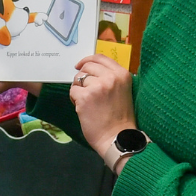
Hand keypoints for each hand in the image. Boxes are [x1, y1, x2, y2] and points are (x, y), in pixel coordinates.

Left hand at [67, 53, 136, 170]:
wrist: (118, 137)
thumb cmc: (120, 118)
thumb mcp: (122, 91)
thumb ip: (111, 78)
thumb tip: (90, 69)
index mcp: (122, 74)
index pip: (100, 57)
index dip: (87, 60)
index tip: (80, 65)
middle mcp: (111, 77)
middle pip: (87, 67)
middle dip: (82, 78)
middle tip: (85, 91)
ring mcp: (98, 86)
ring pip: (78, 79)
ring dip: (78, 90)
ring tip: (87, 103)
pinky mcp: (85, 97)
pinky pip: (73, 91)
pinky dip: (74, 99)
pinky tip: (83, 108)